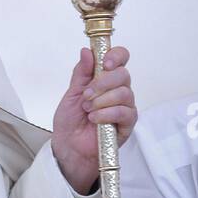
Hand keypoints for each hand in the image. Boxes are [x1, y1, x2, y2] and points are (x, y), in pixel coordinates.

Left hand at [51, 46, 137, 193]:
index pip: (120, 58)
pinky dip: (107, 114)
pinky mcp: (128, 124)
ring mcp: (125, 106)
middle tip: (87, 95)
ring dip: (103, 100)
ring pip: (125, 93)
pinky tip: (95, 119)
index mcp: (106, 79)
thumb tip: (86, 51)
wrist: (69, 146)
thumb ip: (81, 73)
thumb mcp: (72, 93)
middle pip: (124, 74)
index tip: (105, 62)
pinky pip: (124, 112)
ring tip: (88, 110)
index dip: (116, 55)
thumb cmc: (71, 121)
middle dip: (103, 82)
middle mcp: (118, 90)